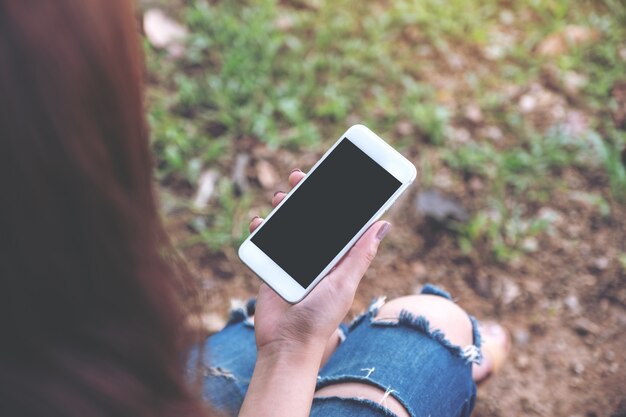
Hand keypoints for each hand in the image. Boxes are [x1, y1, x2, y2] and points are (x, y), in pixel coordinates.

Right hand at [248, 169, 390, 354]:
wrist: (286, 344)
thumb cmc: (320, 318)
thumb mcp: (344, 283)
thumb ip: (360, 254)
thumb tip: (383, 223)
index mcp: (338, 258)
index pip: (340, 222)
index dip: (337, 199)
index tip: (332, 177)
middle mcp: (317, 257)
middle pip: (312, 218)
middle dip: (305, 196)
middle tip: (298, 177)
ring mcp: (294, 261)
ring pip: (288, 225)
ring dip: (284, 208)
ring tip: (280, 197)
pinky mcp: (273, 267)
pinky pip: (267, 242)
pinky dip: (262, 229)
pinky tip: (261, 222)